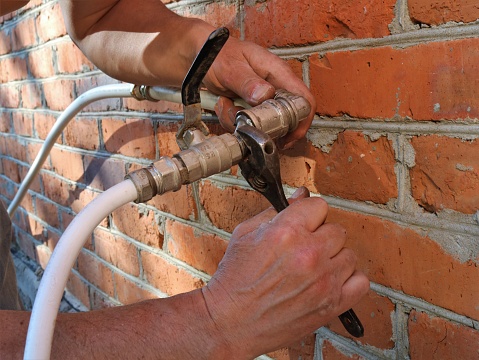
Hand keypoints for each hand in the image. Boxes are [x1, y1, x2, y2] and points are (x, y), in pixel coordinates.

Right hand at [201, 187, 368, 357]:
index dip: (309, 215)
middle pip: (336, 230)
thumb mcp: (245, 234)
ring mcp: (324, 280)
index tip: (303, 224)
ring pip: (349, 254)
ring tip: (313, 268)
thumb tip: (300, 196)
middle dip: (320, 236)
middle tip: (303, 249)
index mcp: (286, 231)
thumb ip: (274, 212)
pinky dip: (349, 280)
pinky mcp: (332, 305)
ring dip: (334, 259)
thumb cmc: (234, 280)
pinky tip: (330, 281)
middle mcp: (309, 253)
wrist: (230, 323)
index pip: (319, 205)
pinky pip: (361, 282)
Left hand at [203, 35, 315, 148]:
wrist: (202, 56)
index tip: (286, 138)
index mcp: (278, 73)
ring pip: (262, 125)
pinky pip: (247, 123)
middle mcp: (275, 87)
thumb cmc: (218, 53)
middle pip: (284, 120)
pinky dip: (232, 120)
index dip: (301, 123)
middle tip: (241, 120)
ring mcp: (263, 99)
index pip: (304, 101)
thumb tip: (266, 96)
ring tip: (225, 103)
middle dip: (262, 126)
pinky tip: (223, 104)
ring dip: (241, 122)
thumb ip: (247, 82)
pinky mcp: (251, 107)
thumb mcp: (230, 67)